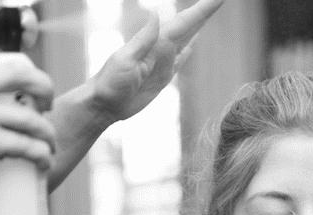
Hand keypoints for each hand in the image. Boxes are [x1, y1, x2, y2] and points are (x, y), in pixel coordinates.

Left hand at [90, 0, 223, 122]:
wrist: (103, 105)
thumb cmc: (110, 84)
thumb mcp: (126, 61)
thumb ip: (143, 39)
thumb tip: (156, 13)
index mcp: (155, 44)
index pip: (183, 23)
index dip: (201, 10)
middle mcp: (161, 49)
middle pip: (187, 27)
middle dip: (203, 13)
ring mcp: (162, 62)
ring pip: (186, 39)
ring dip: (198, 26)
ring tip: (209, 13)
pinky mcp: (163, 77)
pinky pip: (180, 59)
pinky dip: (189, 49)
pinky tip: (194, 42)